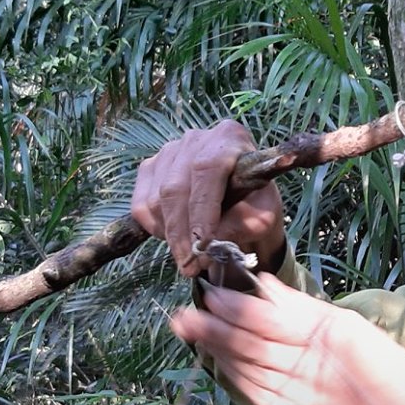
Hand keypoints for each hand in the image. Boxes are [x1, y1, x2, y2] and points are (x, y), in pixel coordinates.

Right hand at [131, 119, 285, 276]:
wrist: (240, 200)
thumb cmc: (254, 204)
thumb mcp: (262, 216)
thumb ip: (245, 225)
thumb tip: (212, 241)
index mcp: (228, 138)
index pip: (207, 169)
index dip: (202, 208)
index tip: (203, 244)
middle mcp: (194, 139)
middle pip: (175, 188)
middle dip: (181, 234)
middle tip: (191, 266)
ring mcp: (167, 151)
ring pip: (156, 200)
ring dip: (170, 235)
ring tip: (189, 255)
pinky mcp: (149, 168)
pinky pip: (141, 205)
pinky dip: (155, 228)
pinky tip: (176, 236)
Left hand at [170, 277, 404, 404]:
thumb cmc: (391, 375)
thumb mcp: (354, 330)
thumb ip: (305, 309)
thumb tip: (264, 286)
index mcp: (327, 338)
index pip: (266, 318)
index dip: (235, 306)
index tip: (211, 291)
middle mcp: (310, 368)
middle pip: (250, 343)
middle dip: (214, 326)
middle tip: (182, 313)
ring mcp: (300, 400)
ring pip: (248, 368)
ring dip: (217, 350)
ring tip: (192, 332)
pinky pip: (258, 395)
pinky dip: (236, 376)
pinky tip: (221, 363)